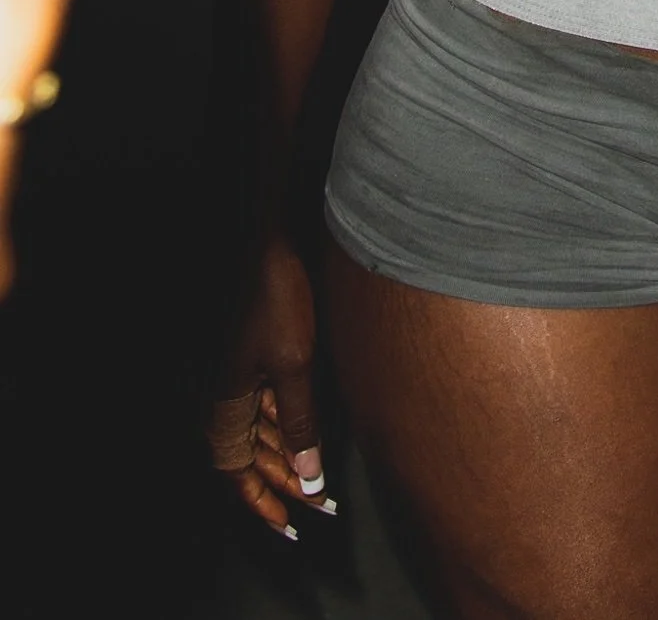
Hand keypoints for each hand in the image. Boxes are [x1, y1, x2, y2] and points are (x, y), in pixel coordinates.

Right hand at [209, 233, 332, 533]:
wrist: (279, 241)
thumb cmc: (279, 299)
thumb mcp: (294, 365)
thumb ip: (299, 423)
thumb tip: (308, 478)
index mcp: (225, 399)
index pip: (234, 469)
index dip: (257, 499)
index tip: (287, 525)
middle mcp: (230, 391)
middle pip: (252, 455)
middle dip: (283, 482)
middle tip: (320, 506)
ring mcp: (246, 373)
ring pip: (265, 432)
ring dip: (291, 457)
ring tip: (323, 482)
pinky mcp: (265, 355)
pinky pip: (274, 405)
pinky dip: (293, 426)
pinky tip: (315, 435)